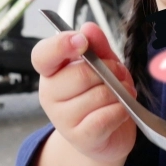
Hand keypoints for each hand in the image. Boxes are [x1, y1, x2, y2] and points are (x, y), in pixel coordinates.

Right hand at [31, 22, 137, 163]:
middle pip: (81, 74)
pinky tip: (122, 110)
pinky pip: (105, 117)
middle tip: (119, 74)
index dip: (60, 45)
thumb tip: (89, 28)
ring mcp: (62, 119)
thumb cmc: (103, 96)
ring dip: (120, 92)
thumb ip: (98, 47)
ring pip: (98, 95)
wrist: (108, 135)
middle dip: (110, 71)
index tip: (81, 41)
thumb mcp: (104, 65)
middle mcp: (50, 95)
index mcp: (52, 72)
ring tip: (123, 94)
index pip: (43, 55)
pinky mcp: (80, 137)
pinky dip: (120, 111)